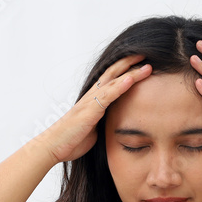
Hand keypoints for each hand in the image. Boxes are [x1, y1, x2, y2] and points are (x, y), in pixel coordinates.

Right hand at [37, 54, 152, 163]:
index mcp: (93, 100)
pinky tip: (131, 79)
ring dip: (131, 72)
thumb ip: (104, 122)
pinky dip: (120, 86)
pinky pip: (108, 95)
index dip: (126, 69)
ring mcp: (90, 101)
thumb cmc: (72, 139)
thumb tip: (114, 124)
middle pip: (113, 72)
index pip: (111, 78)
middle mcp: (92, 96)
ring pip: (114, 81)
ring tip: (147, 66)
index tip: (141, 63)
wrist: (53, 146)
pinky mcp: (90, 110)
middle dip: (130, 63)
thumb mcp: (93, 129)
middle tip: (146, 55)